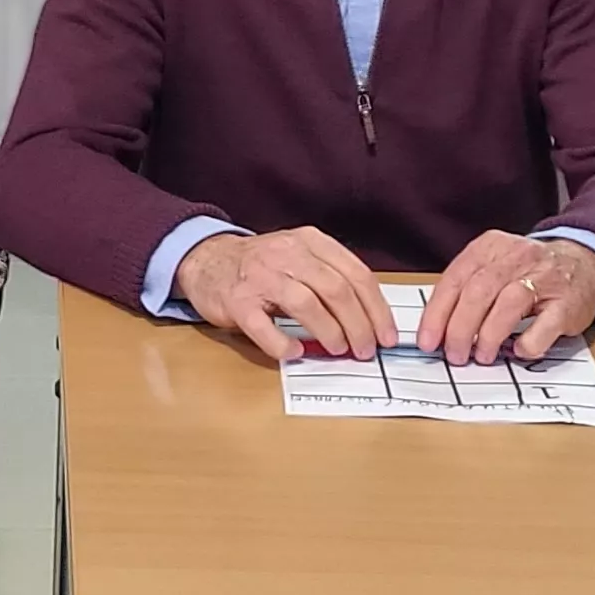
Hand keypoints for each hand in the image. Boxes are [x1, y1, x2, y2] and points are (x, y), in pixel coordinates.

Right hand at [173, 226, 394, 363]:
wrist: (207, 260)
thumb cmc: (263, 265)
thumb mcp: (301, 257)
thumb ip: (332, 279)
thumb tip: (369, 319)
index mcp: (310, 241)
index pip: (356, 273)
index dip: (377, 308)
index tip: (386, 335)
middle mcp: (287, 254)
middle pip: (336, 290)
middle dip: (359, 325)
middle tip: (366, 350)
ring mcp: (260, 276)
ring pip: (306, 304)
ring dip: (330, 332)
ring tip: (339, 350)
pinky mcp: (237, 301)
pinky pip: (264, 327)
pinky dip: (283, 344)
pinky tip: (295, 353)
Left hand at [418, 232, 594, 364]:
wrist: (585, 262)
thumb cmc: (529, 272)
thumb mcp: (494, 266)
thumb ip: (466, 290)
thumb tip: (436, 331)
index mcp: (491, 247)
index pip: (455, 279)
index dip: (438, 313)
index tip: (428, 342)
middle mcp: (516, 257)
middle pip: (478, 291)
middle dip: (460, 329)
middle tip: (455, 356)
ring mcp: (545, 278)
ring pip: (509, 304)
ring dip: (489, 335)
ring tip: (482, 356)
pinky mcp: (568, 302)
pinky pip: (545, 325)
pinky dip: (528, 342)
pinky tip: (519, 351)